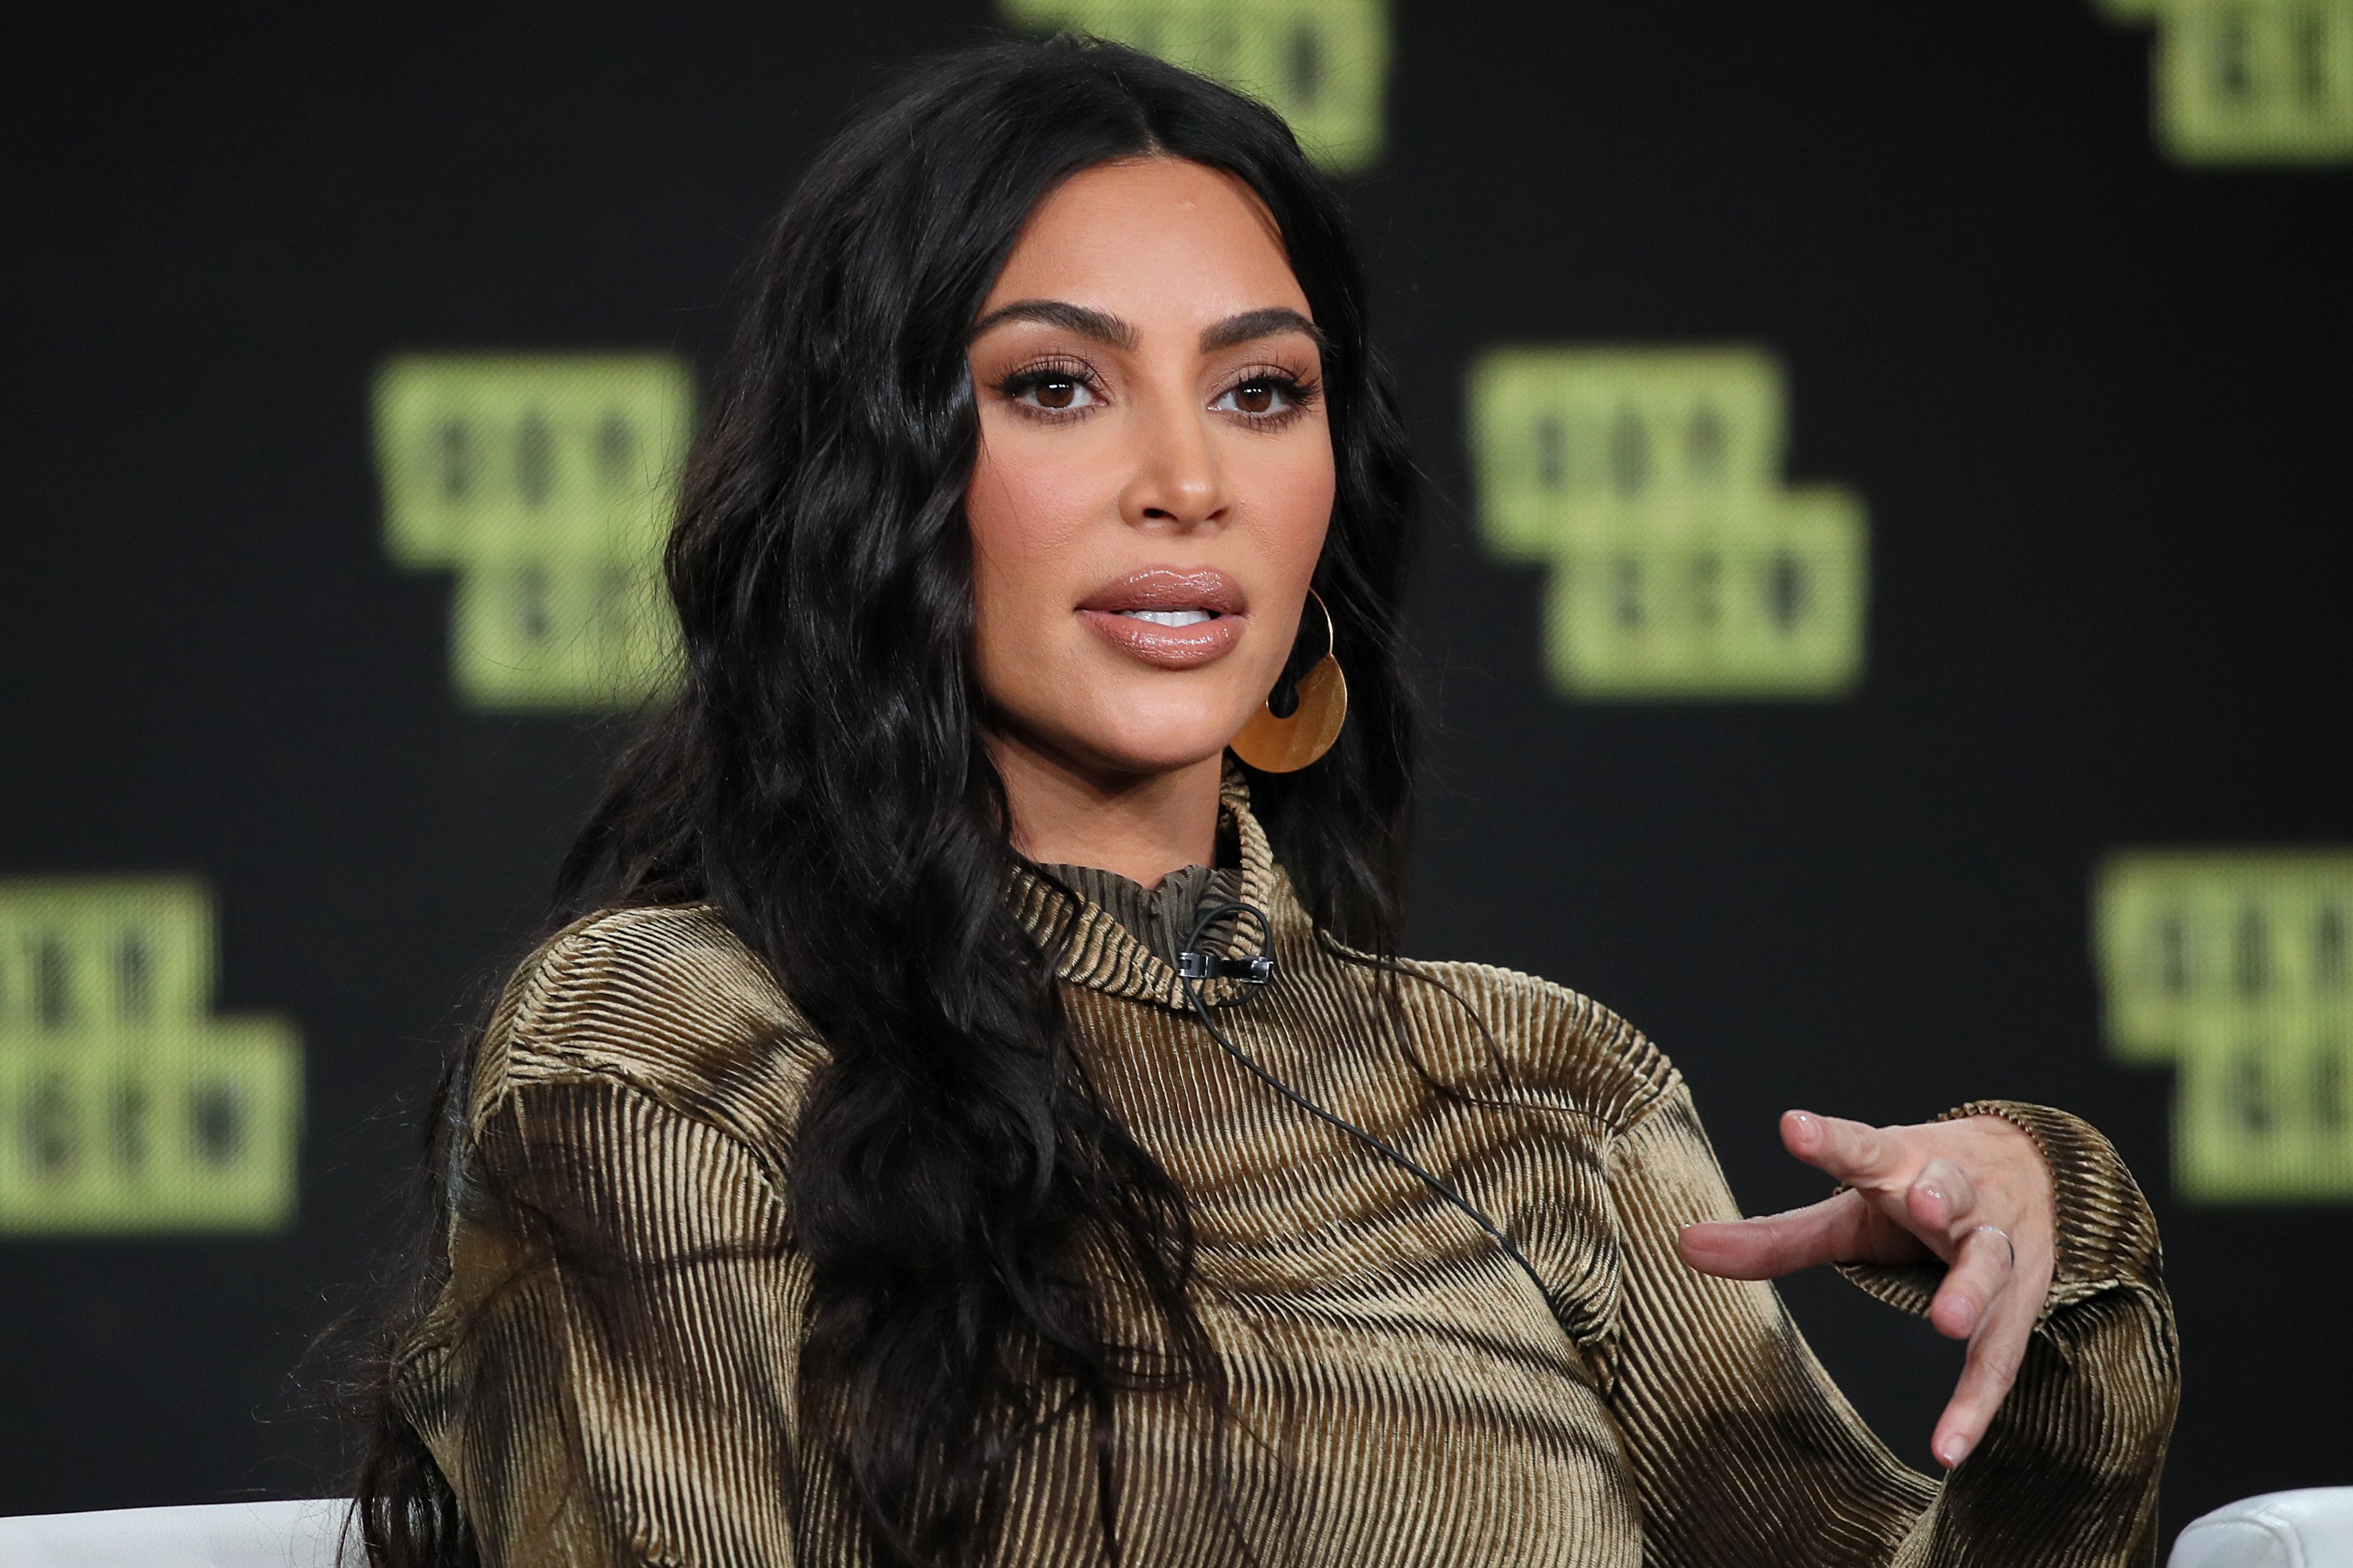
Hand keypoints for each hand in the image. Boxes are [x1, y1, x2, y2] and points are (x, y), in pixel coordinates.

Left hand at [1675, 1110, 2055, 1468]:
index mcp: (1903, 1163)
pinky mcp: (2020, 1302)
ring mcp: (1997, 1246)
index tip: (1794, 1127)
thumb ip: (1775, 1236)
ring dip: (1972, 1289)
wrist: (2039, 1177)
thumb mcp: (1851, 1209)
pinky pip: (2002, 1357)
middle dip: (1937, 1197)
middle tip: (1920, 1204)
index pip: (1864, 1147)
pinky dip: (1976, 1404)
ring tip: (1948, 1321)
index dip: (1829, 1140)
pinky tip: (1946, 1448)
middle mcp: (1957, 1197)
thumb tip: (1683, 1245)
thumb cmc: (1919, 1192)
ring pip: (1990, 1265)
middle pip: (1950, 1192)